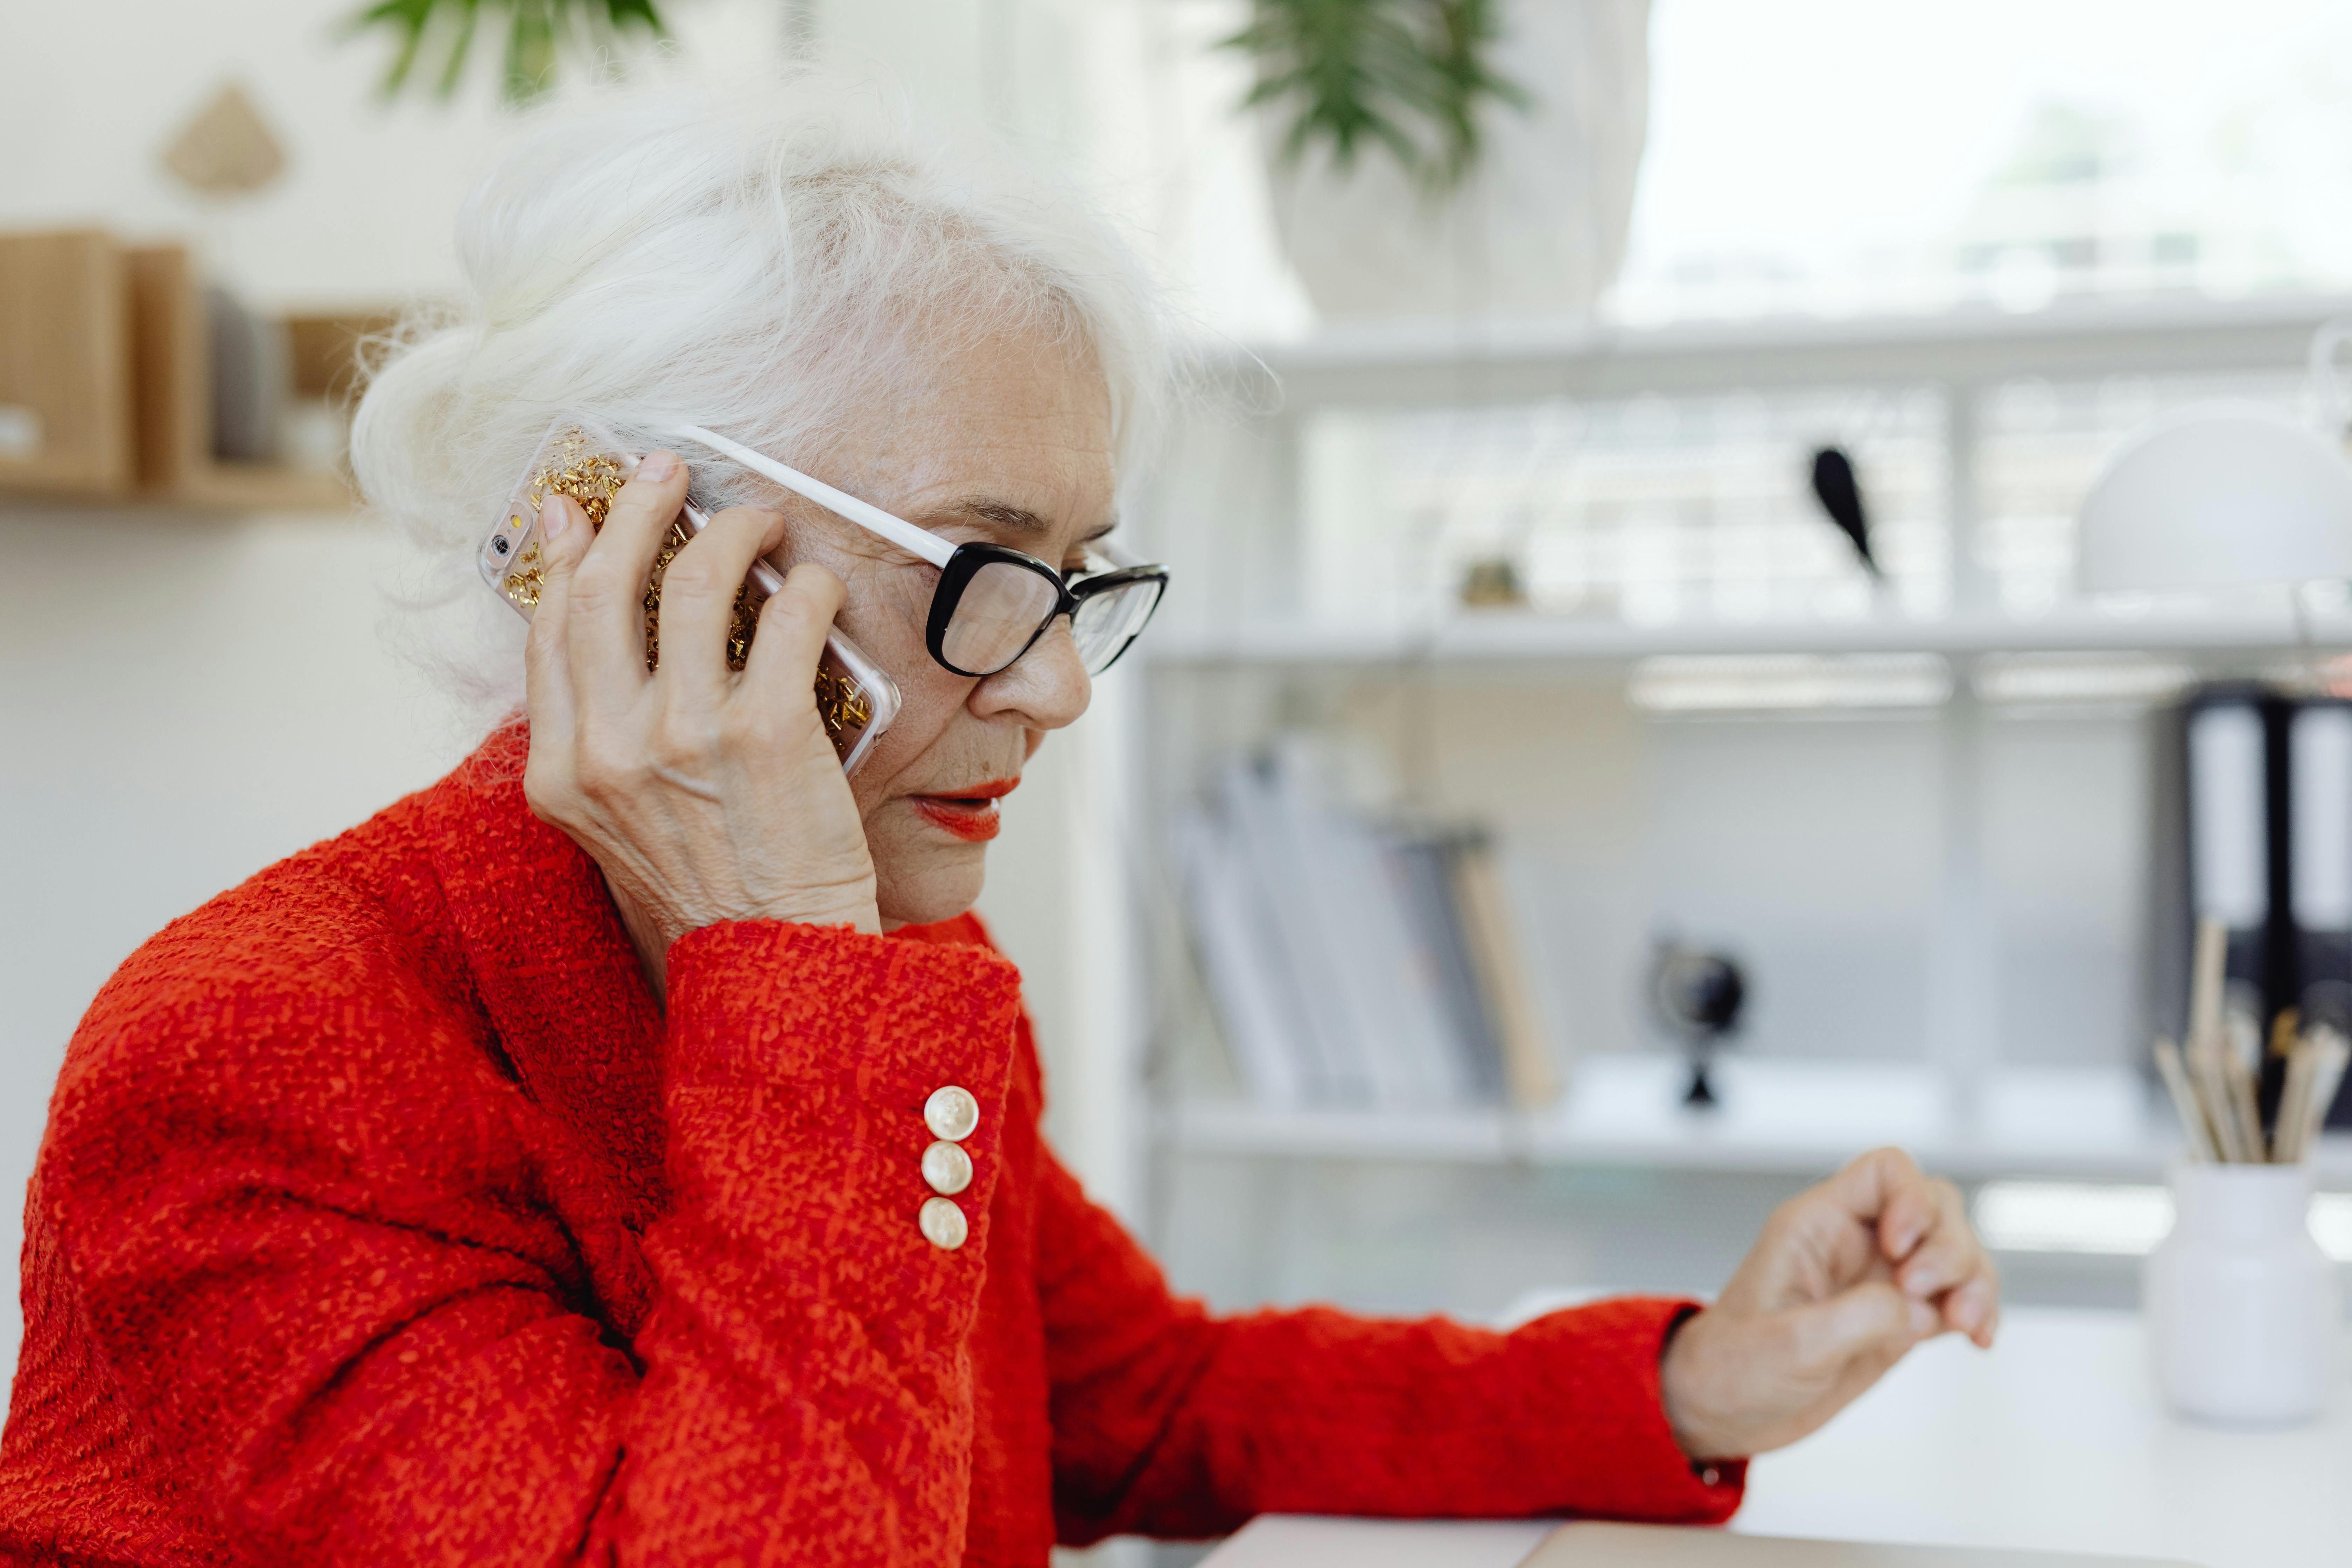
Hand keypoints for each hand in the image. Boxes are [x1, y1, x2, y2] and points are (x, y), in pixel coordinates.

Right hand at [521, 450, 880, 990]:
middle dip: (636, 512)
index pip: (552, 634)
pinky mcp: (766, 734)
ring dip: (731, 532)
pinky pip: (786, 622)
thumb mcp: (625, 829)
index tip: (579, 509)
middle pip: (606, 590)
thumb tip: (622, 658)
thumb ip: (609, 749)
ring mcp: (685, 738)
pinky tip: (819, 585)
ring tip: (760, 518)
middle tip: (666, 472)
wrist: (776, 971)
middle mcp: (611, 750)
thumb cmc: (715, 899)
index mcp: (565, 775)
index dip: (566, 558)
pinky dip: (807, 588)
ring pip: (695, 586)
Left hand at [1658, 1147, 1999, 1460]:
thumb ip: (1857, 1318)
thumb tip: (1919, 1308)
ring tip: (1964, 1325)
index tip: (1902, 1250)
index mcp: (1817, 1225)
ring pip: (1956, 1250)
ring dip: (1975, 1280)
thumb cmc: (1734, 1366)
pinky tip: (1978, 1338)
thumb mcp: (1789, 1344)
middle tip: (1922, 1295)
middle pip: (1935, 1207)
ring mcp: (1882, 1279)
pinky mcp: (1901, 1318)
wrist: (1727, 1411)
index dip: (1911, 1199)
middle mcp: (1856, 1242)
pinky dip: (1979, 1311)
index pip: (1885, 1171)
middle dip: (1949, 1247)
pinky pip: (1957, 1296)